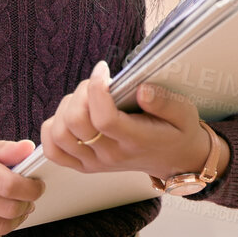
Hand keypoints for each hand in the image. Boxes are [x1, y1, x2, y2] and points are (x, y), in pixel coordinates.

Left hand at [41, 60, 213, 179]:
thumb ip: (165, 102)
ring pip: (60, 134)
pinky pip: (53, 151)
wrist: (175, 159)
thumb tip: (142, 90)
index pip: (104, 118)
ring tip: (86, 97)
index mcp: (136, 141)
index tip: (104, 70)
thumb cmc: (177, 131)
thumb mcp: (184, 112)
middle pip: (76, 123)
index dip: (97, 90)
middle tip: (97, 82)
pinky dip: (53, 129)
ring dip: (66, 108)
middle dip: (81, 92)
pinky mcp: (84, 166)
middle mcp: (112, 155)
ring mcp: (95, 163)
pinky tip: (69, 116)